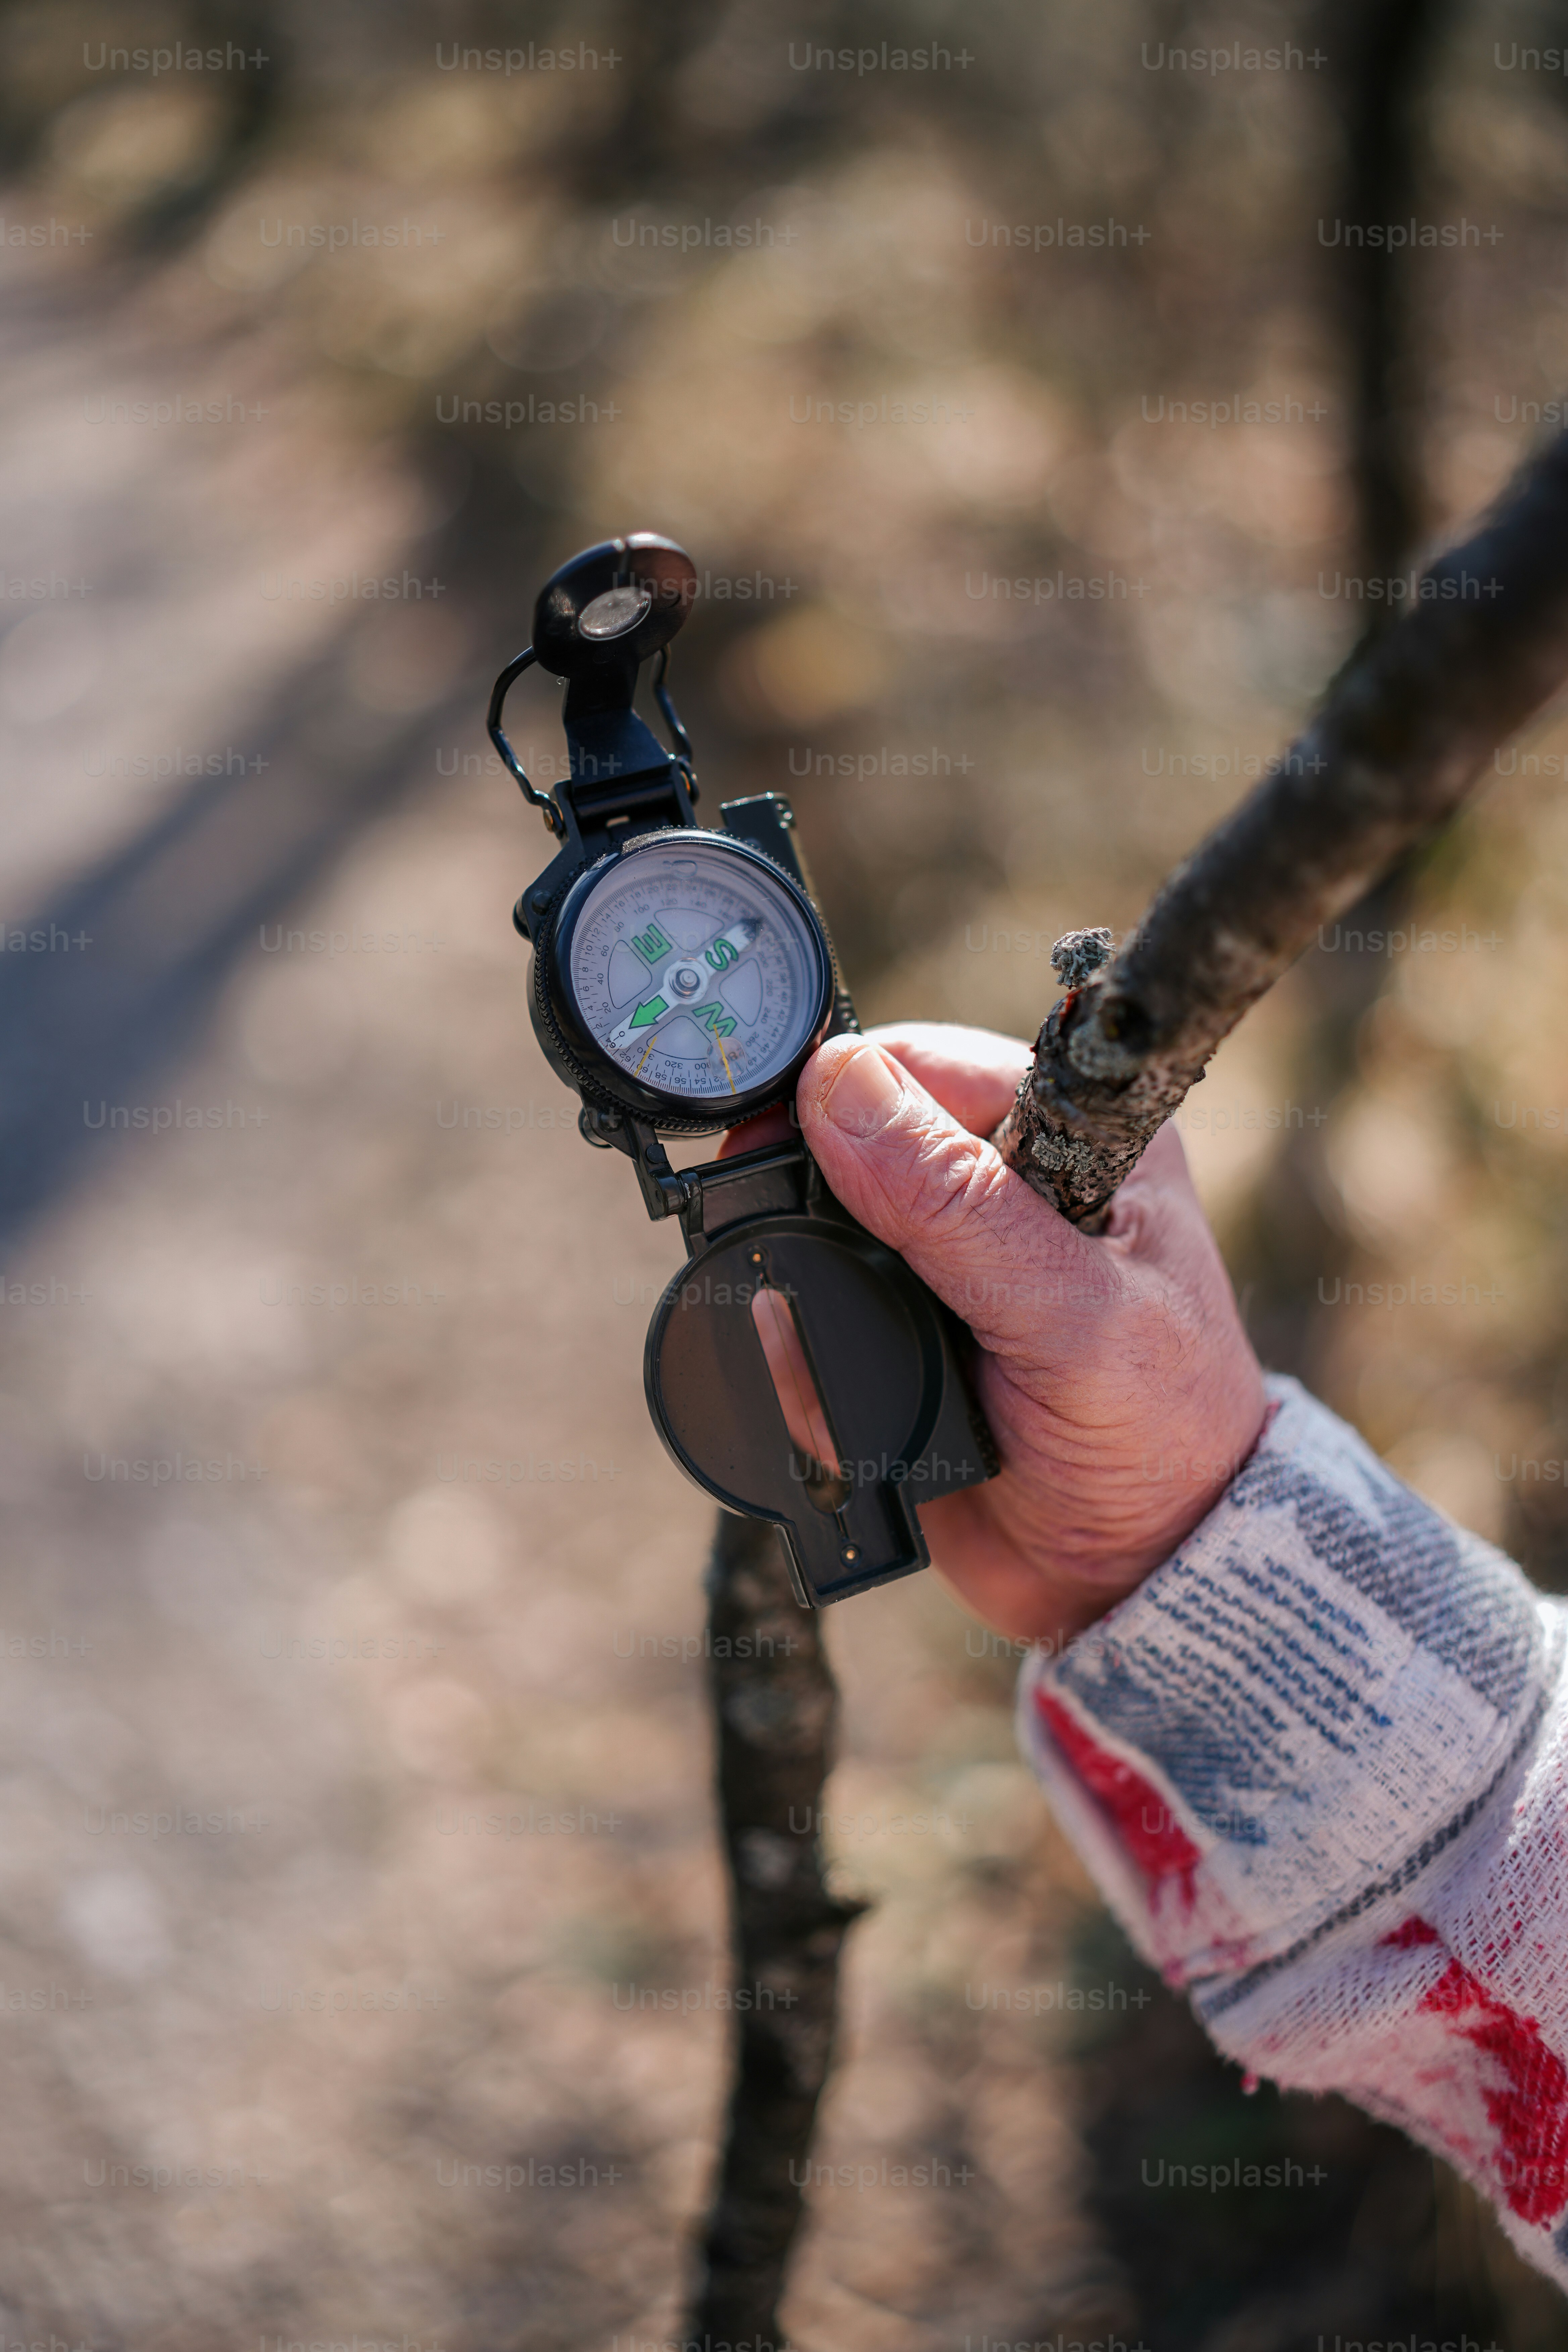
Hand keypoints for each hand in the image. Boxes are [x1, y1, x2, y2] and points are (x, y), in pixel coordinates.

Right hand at [783, 1023, 1266, 1643]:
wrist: (1140, 1582)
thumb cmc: (1157, 1439)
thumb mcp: (1069, 1316)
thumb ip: (958, 1206)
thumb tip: (839, 1090)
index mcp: (1075, 1133)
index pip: (923, 1065)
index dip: (837, 1097)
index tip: (774, 1151)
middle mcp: (1012, 1179)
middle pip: (854, 1135)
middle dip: (808, 1203)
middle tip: (804, 1268)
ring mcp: (953, 1256)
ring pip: (819, 1223)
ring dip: (801, 1284)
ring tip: (833, 1346)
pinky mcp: (908, 1327)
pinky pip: (816, 1306)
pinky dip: (802, 1350)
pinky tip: (831, 1392)